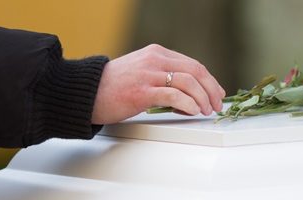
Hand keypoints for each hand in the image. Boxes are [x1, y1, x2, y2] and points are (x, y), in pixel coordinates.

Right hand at [91, 44, 225, 123]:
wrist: (85, 92)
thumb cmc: (113, 87)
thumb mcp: (142, 73)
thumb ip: (164, 77)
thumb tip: (190, 95)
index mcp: (157, 53)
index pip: (193, 65)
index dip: (209, 80)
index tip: (217, 93)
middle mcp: (154, 60)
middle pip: (195, 71)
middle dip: (211, 90)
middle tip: (216, 105)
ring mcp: (148, 75)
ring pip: (188, 82)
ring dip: (202, 98)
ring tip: (205, 110)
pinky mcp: (141, 92)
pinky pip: (173, 95)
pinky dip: (188, 103)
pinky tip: (193, 111)